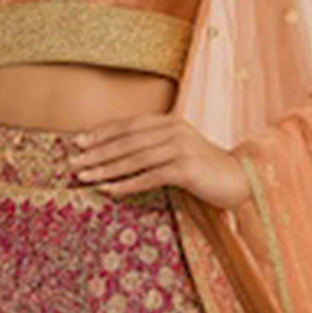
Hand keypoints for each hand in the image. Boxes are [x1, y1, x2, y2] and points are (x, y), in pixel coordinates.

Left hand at [67, 112, 251, 210]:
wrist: (239, 179)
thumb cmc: (203, 170)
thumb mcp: (176, 152)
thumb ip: (151, 148)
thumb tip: (114, 158)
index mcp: (169, 122)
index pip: (128, 125)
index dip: (101, 133)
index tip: (77, 142)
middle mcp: (174, 130)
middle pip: (127, 140)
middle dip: (97, 152)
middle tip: (72, 163)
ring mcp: (181, 148)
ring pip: (135, 158)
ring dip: (107, 168)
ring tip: (85, 177)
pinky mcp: (187, 168)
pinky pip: (151, 176)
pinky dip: (128, 183)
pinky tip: (109, 190)